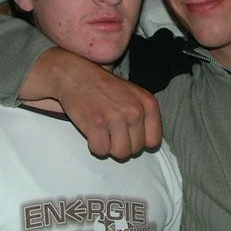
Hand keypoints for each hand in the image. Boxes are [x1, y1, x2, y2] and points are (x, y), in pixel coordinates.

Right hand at [26, 47, 161, 159]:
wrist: (76, 76)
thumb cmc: (104, 88)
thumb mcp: (133, 95)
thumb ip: (145, 116)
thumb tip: (149, 141)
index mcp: (148, 104)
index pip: (153, 140)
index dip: (139, 141)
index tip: (129, 134)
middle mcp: (135, 111)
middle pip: (136, 150)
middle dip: (122, 144)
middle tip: (111, 129)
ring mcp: (116, 118)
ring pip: (120, 153)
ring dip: (109, 147)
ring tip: (103, 130)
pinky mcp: (97, 125)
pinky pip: (101, 151)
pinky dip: (95, 145)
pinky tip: (92, 131)